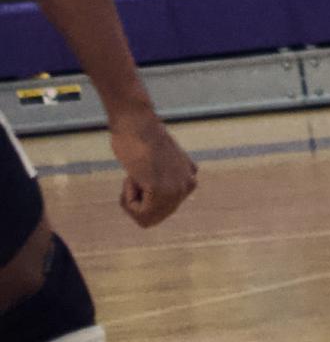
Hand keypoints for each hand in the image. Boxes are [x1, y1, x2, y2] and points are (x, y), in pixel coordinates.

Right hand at [108, 105, 196, 228]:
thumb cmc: (140, 139)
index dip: (143, 197)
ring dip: (132, 200)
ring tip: (138, 173)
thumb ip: (166, 174)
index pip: (160, 210)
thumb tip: (166, 186)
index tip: (144, 172)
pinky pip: (138, 214)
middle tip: (140, 173)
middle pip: (153, 218)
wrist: (136, 122)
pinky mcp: (160, 190)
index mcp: (190, 178)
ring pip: (145, 219)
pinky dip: (128, 199)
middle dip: (138, 201)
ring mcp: (177, 189)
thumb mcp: (159, 161)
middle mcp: (189, 185)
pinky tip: (135, 175)